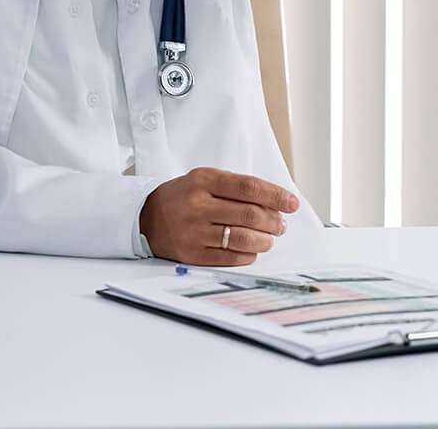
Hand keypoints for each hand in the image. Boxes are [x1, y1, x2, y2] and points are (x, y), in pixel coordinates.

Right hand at [139, 167, 299, 265]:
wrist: (145, 217)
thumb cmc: (183, 196)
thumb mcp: (204, 179)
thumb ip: (235, 187)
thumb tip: (274, 203)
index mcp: (203, 180)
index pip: (248, 187)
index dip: (275, 195)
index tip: (292, 203)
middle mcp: (197, 205)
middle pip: (249, 214)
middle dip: (273, 221)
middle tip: (281, 224)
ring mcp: (194, 231)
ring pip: (242, 238)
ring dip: (264, 240)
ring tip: (270, 238)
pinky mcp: (191, 255)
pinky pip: (229, 257)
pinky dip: (248, 254)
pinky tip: (253, 250)